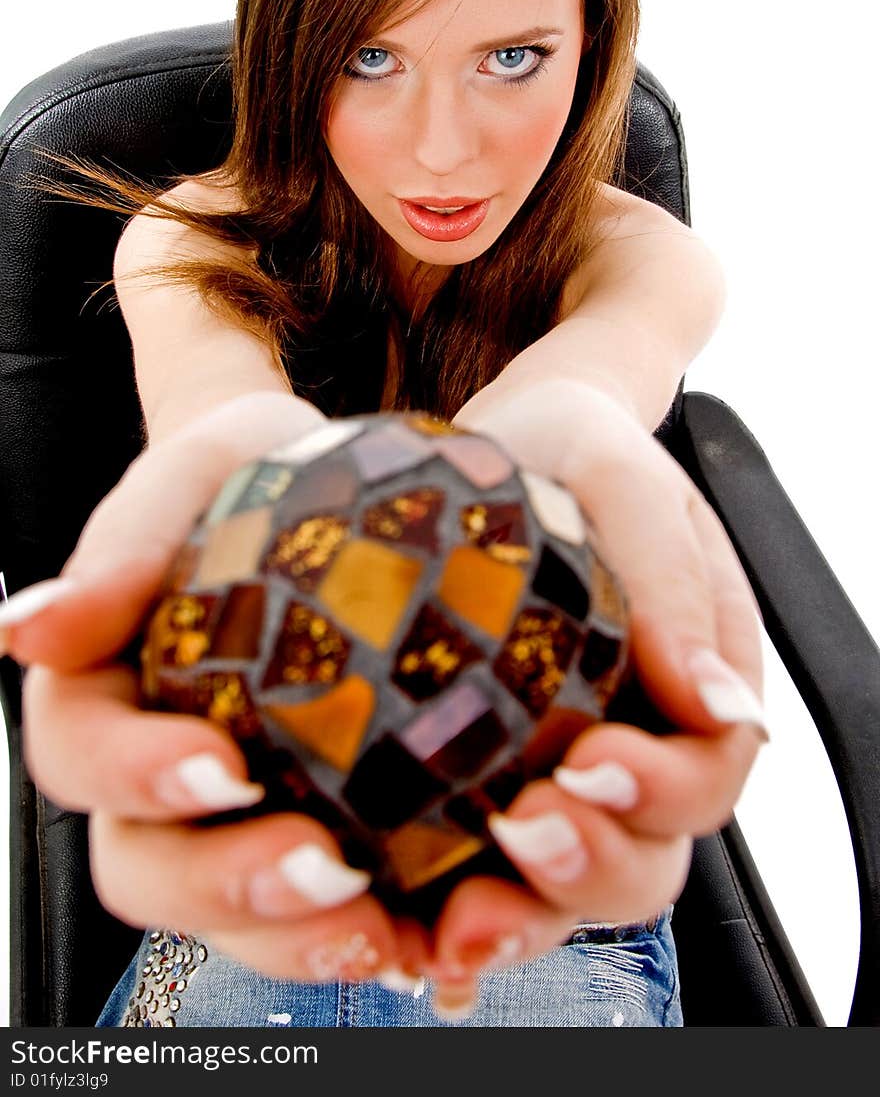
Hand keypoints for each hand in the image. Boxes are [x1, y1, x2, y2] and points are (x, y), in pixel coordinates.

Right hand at [1, 395, 436, 991]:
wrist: (331, 485)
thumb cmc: (250, 470)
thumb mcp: (198, 469)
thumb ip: (120, 542)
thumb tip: (23, 632)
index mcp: (98, 695)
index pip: (81, 754)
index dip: (136, 777)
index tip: (221, 767)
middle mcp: (150, 777)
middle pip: (146, 868)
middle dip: (223, 888)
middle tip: (325, 868)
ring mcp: (231, 819)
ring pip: (232, 918)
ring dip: (299, 938)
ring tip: (386, 929)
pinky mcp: (317, 830)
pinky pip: (324, 907)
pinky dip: (377, 930)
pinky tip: (438, 926)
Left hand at [417, 377, 767, 1015]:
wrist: (494, 442)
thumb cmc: (571, 450)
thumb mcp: (622, 477)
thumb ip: (672, 575)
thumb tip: (720, 704)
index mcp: (693, 685)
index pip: (705, 774)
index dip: (660, 794)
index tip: (591, 764)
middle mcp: (635, 744)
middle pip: (644, 857)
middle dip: (590, 868)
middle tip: (520, 827)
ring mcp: (557, 768)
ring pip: (562, 884)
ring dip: (518, 911)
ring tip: (452, 909)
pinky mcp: (480, 776)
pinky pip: (475, 863)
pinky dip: (446, 902)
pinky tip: (396, 913)